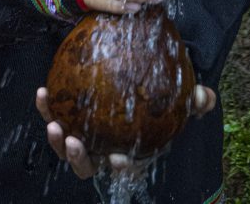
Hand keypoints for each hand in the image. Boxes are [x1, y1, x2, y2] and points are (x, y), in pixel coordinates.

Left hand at [36, 84, 216, 178]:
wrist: (138, 82)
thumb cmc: (160, 98)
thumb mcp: (180, 99)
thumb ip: (194, 100)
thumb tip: (206, 96)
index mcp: (130, 152)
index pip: (125, 166)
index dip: (121, 168)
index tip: (118, 159)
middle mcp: (104, 150)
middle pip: (88, 166)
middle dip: (79, 160)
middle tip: (73, 143)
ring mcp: (84, 137)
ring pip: (66, 150)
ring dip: (56, 142)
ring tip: (54, 124)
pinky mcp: (68, 118)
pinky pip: (54, 117)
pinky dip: (46, 109)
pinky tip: (43, 92)